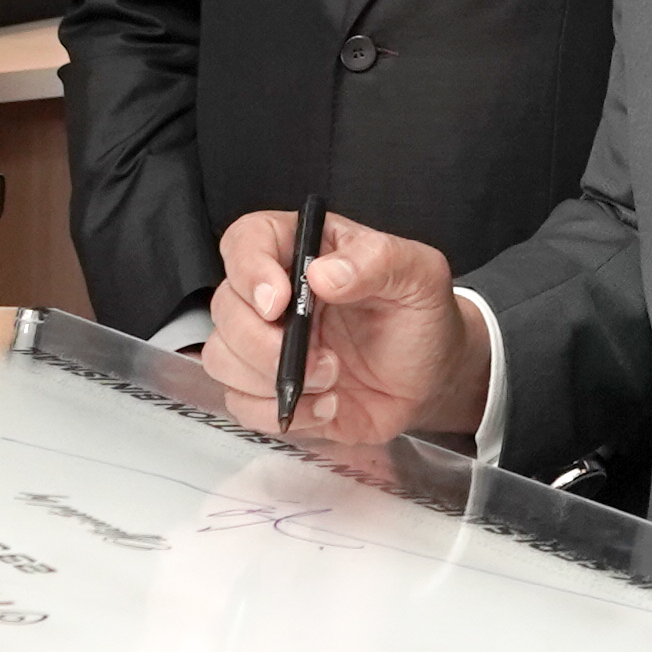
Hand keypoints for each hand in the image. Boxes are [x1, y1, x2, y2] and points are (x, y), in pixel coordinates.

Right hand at [204, 210, 471, 438]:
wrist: (431, 378)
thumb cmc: (421, 318)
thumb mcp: (420, 276)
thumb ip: (379, 261)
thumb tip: (323, 273)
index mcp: (305, 251)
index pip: (247, 240)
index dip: (249, 269)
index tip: (279, 302)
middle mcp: (277, 294)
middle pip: (224, 307)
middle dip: (264, 342)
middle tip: (322, 358)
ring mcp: (267, 343)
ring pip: (221, 357)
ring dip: (271, 379)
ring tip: (331, 380)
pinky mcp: (267, 389)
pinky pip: (240, 403)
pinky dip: (282, 412)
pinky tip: (327, 405)